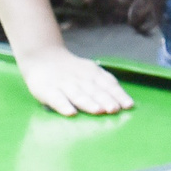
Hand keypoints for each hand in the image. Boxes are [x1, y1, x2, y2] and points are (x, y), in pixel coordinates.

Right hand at [14, 45, 133, 116]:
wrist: (43, 57)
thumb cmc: (73, 71)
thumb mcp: (91, 72)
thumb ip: (106, 85)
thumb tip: (125, 102)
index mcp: (93, 74)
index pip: (108, 84)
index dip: (118, 95)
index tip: (128, 105)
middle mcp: (80, 79)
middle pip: (95, 91)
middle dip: (106, 100)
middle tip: (114, 109)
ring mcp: (63, 84)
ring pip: (78, 94)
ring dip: (88, 103)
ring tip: (98, 110)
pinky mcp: (47, 90)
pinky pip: (56, 99)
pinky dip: (63, 105)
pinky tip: (71, 113)